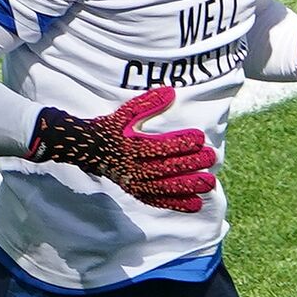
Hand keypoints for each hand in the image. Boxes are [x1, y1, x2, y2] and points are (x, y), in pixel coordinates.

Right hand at [27, 86, 216, 211]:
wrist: (86, 150)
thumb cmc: (110, 128)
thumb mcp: (125, 113)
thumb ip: (148, 103)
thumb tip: (171, 91)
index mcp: (131, 146)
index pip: (160, 146)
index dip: (181, 142)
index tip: (200, 137)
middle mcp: (133, 167)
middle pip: (166, 168)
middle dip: (190, 163)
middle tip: (211, 157)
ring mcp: (135, 182)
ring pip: (164, 187)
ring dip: (188, 186)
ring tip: (210, 183)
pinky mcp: (136, 192)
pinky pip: (158, 200)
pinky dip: (176, 204)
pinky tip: (196, 204)